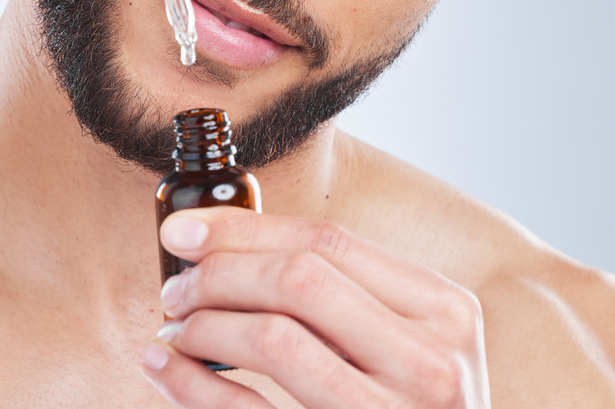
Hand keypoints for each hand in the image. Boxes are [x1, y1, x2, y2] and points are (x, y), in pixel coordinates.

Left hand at [143, 207, 491, 408]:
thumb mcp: (410, 345)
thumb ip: (347, 297)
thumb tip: (228, 245)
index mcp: (444, 310)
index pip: (330, 243)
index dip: (246, 229)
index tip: (186, 230)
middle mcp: (427, 360)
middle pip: (299, 278)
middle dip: (220, 273)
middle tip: (178, 288)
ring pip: (273, 337)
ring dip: (205, 325)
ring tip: (179, 330)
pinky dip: (193, 385)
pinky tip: (169, 370)